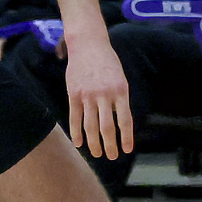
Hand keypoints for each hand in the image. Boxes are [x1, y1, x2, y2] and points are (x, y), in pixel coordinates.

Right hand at [65, 38, 134, 158]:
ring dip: (94, 143)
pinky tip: (79, 143)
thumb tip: (120, 123)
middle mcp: (105, 95)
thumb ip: (120, 99)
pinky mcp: (74, 94)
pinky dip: (77, 133)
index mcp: (121, 91)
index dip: (126, 137)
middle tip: (112, 156)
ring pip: (91, 126)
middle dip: (110, 145)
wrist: (88, 45)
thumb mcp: (120, 78)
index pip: (125, 120)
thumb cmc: (107, 63)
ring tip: (97, 153)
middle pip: (107, 127)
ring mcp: (88, 95)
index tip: (127, 149)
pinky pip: (75, 118)